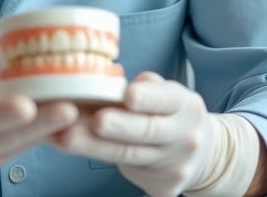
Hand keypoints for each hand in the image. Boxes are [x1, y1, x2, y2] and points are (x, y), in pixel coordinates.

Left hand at [51, 72, 213, 196]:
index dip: (147, 98)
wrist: (201, 153)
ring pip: (128, 155)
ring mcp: (175, 165)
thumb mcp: (167, 93)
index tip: (128, 95)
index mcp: (185, 105)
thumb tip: (106, 81)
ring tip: (65, 137)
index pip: (166, 99)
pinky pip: (129, 173)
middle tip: (93, 121)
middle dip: (117, 126)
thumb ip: (144, 88)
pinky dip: (97, 159)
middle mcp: (184, 136)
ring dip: (93, 146)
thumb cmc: (171, 114)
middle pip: (146, 131)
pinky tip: (72, 149)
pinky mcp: (163, 188)